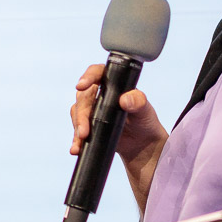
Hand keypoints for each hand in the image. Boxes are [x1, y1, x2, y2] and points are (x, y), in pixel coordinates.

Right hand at [70, 63, 168, 208]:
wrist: (142, 144)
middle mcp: (100, 94)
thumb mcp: (145, 111)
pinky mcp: (89, 124)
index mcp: (113, 84)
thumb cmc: (145, 121)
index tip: (81, 85)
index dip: (88, 76)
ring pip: (78, 112)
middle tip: (84, 130)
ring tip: (81, 140)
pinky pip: (78, 128)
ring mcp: (93, 109)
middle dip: (81, 114)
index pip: (98, 73)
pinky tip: (76, 148)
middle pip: (84, 97)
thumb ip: (138, 102)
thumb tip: (125, 99)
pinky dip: (76, 139)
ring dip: (77, 127)